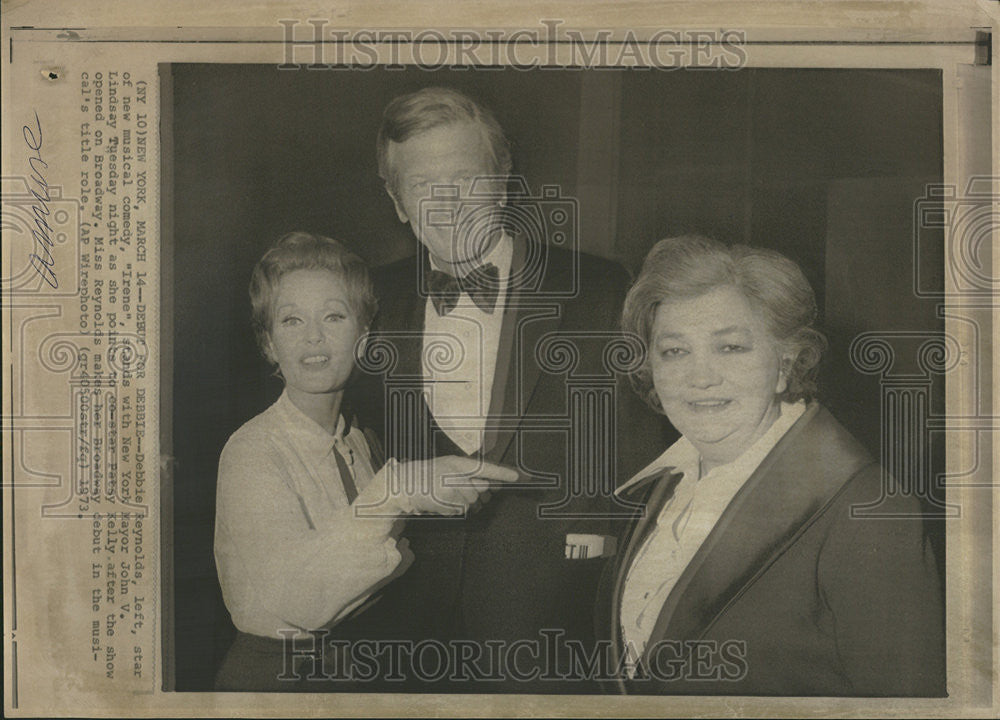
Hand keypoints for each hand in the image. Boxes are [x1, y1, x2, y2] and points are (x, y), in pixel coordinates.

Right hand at [360, 456, 517, 515]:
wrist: (405, 485)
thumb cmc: (429, 473)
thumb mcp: (449, 466)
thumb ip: (470, 473)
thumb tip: (490, 485)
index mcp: (458, 463)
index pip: (486, 468)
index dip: (503, 473)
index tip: (518, 477)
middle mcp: (457, 477)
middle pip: (482, 489)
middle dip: (477, 490)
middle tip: (458, 486)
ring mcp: (453, 493)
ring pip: (474, 501)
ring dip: (466, 500)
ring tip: (448, 493)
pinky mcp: (449, 506)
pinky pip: (463, 510)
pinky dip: (457, 508)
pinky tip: (445, 501)